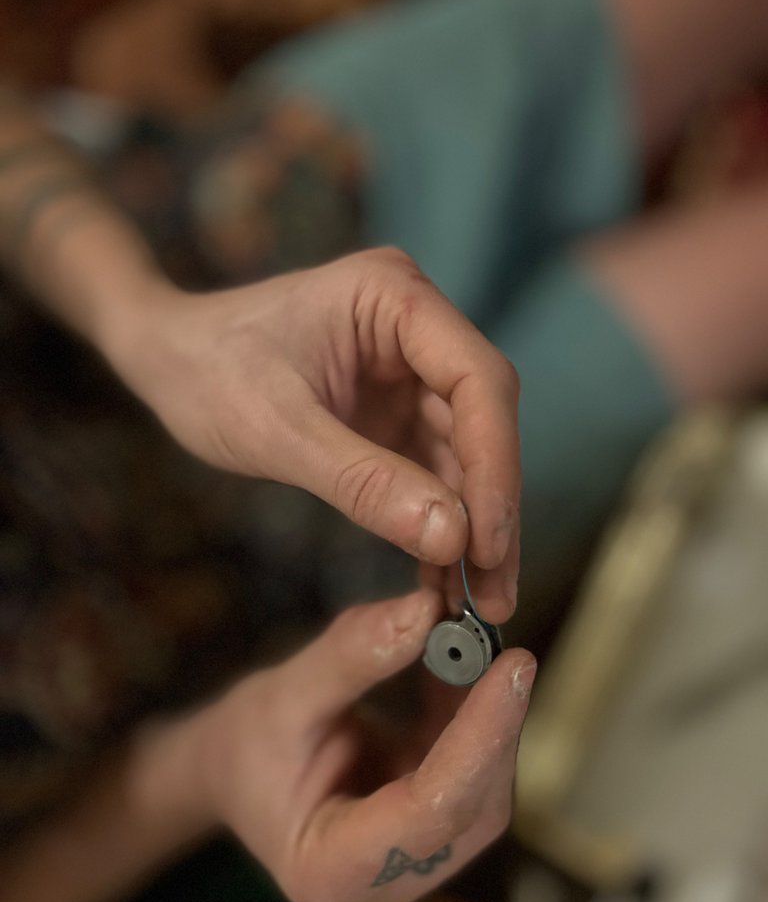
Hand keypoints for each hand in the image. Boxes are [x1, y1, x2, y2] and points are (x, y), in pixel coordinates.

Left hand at [109, 248, 519, 622]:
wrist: (167, 361)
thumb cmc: (207, 371)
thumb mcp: (278, 431)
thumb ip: (364, 482)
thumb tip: (453, 539)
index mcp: (394, 297)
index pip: (478, 380)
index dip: (495, 465)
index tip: (491, 546)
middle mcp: (416, 329)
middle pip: (482, 423)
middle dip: (490, 510)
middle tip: (497, 594)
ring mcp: (409, 372)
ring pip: (466, 456)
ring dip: (472, 530)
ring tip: (478, 605)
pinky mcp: (396, 413)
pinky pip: (433, 472)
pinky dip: (439, 526)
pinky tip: (444, 582)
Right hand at [197, 589, 535, 901]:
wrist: (234, 770)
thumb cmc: (244, 745)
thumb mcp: (283, 695)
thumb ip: (352, 657)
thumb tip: (426, 610)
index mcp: (330, 875)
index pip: (431, 812)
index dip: (479, 738)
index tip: (512, 667)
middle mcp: (382, 890)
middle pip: (470, 810)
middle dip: (493, 726)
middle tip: (506, 648)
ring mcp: (411, 867)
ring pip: (482, 794)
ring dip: (488, 718)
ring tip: (478, 648)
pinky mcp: (430, 836)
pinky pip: (472, 776)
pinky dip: (474, 718)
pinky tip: (466, 669)